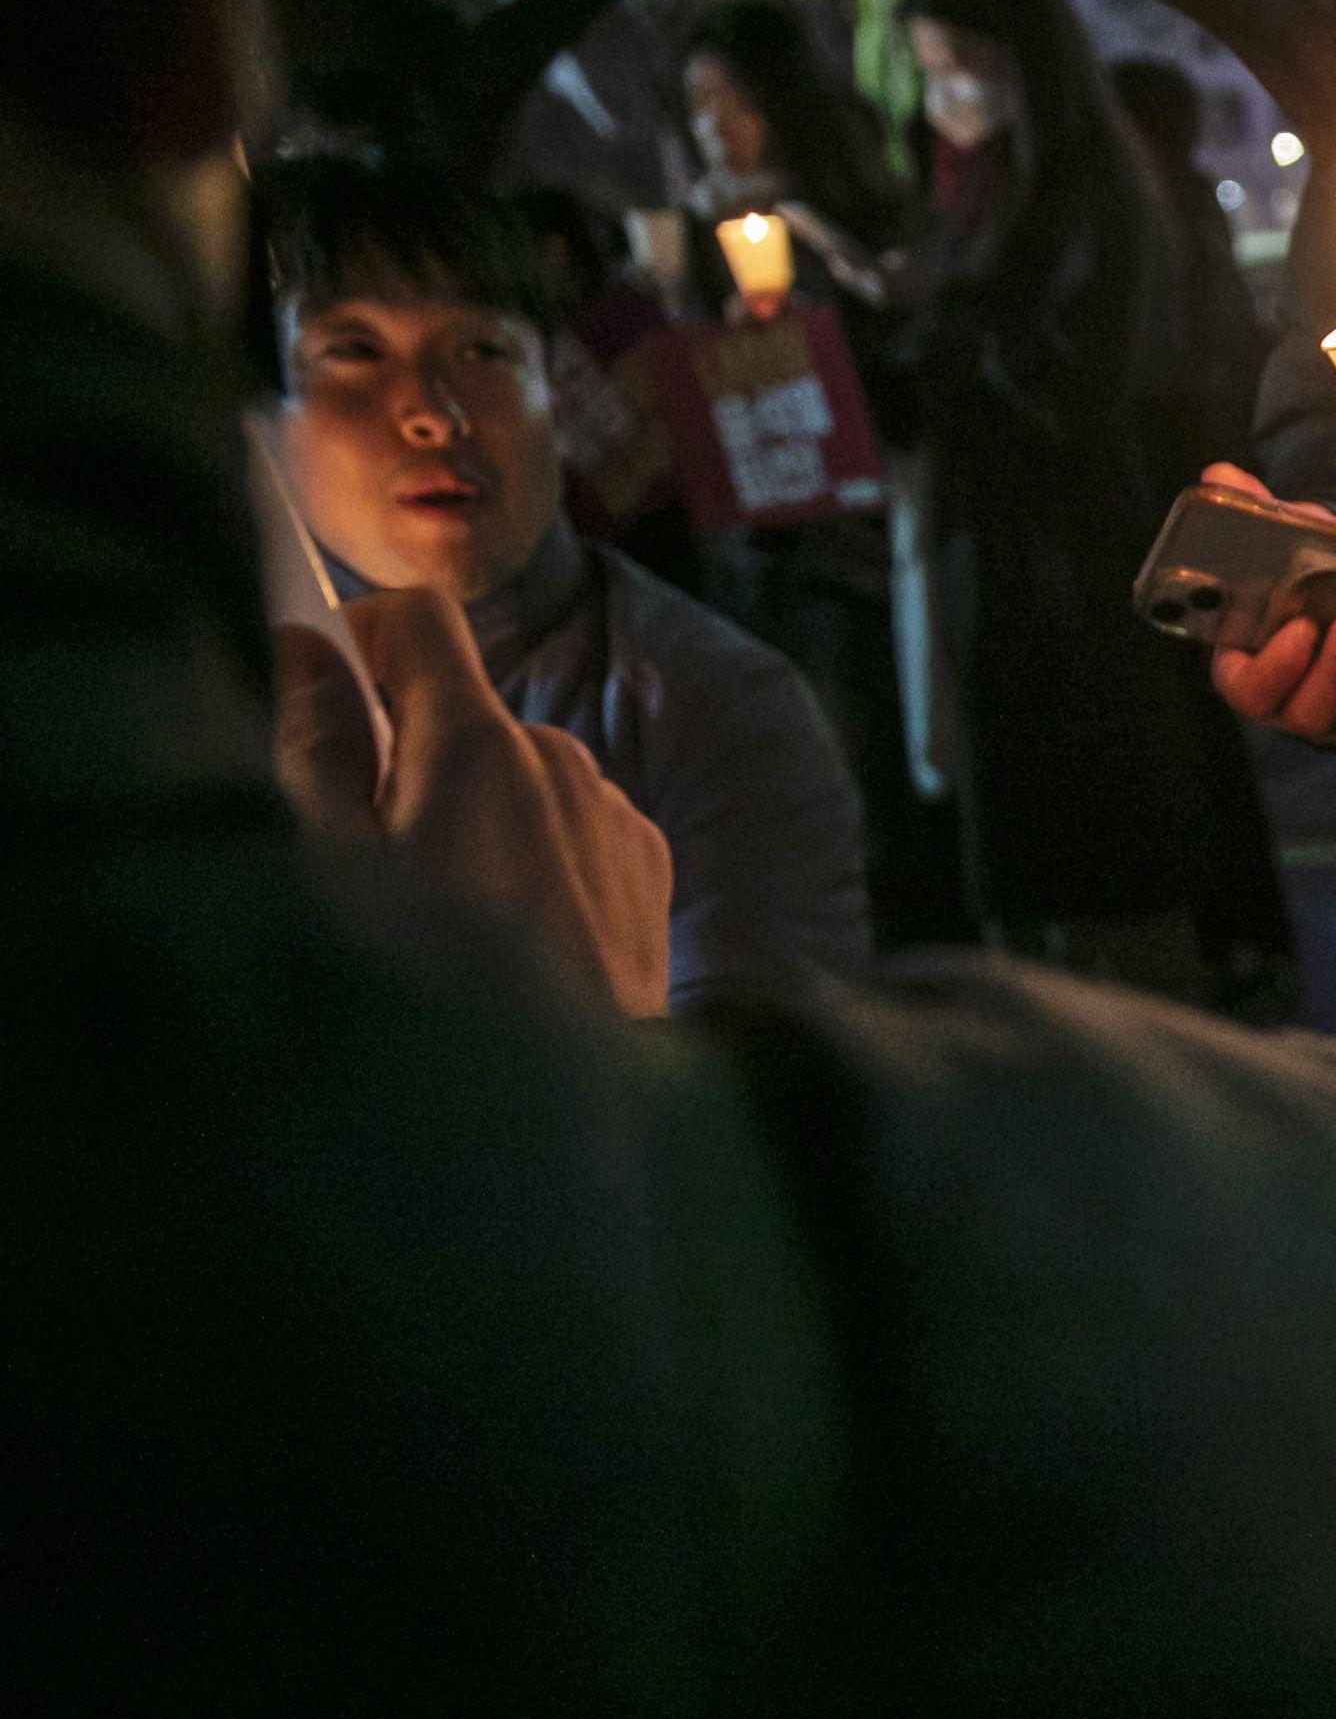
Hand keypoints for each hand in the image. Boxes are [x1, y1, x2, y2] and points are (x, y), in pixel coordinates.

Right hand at [276, 588, 674, 1018]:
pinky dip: (533, 857)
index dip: (365, 635)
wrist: (558, 1101)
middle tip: (375, 854)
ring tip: (448, 915)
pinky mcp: (647, 868)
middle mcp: (561, 760)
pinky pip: (571, 829)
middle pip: (465, 712)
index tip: (333, 691)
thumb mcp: (334, 867)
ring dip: (475, 813)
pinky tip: (514, 938)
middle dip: (412, 756)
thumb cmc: (429, 990)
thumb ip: (318, 744)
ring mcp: (613, 813)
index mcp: (478, 743)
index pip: (421, 617)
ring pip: (519, 776)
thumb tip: (305, 647)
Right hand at [1197, 464, 1335, 751]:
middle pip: (1303, 713)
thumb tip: (1221, 477)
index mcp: (1249, 666)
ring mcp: (1331, 717)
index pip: (1247, 689)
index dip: (1274, 667)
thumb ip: (1250, 515)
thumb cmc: (1298, 576)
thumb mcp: (1277, 542)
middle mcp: (1287, 702)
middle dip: (1334, 670)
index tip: (1300, 627)